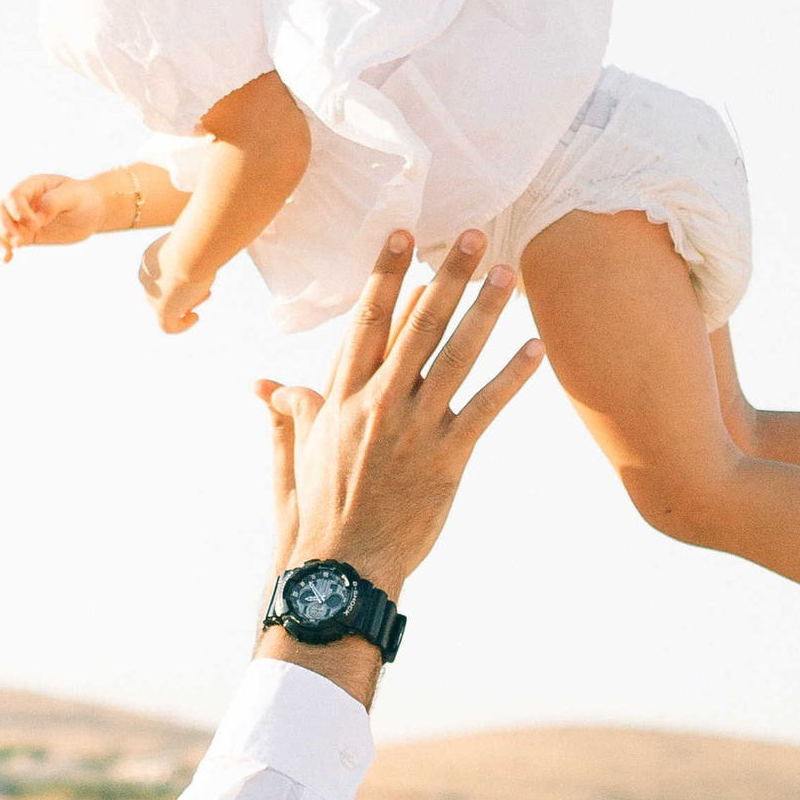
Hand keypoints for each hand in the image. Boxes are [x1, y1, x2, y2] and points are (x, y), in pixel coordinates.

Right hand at [0, 173, 100, 267]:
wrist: (91, 210)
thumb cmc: (84, 198)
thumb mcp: (73, 196)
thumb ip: (54, 202)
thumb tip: (38, 217)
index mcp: (31, 186)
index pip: (14, 196)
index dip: (20, 212)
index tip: (37, 226)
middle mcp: (21, 201)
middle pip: (0, 212)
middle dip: (4, 229)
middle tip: (19, 244)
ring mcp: (20, 219)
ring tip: (7, 258)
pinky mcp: (24, 235)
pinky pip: (5, 242)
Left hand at [139, 235, 211, 334]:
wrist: (191, 249)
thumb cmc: (196, 240)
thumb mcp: (196, 241)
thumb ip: (197, 248)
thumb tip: (210, 248)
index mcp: (149, 260)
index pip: (160, 275)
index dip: (177, 279)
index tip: (197, 278)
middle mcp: (147, 278)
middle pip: (164, 292)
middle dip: (184, 291)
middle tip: (205, 288)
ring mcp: (153, 296)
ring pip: (167, 307)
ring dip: (187, 303)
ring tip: (205, 293)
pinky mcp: (162, 311)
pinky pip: (167, 326)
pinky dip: (181, 325)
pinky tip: (195, 317)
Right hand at [254, 232, 540, 607]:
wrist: (341, 564)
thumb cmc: (317, 511)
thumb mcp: (297, 454)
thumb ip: (289, 411)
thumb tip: (264, 385)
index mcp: (343, 396)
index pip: (367, 322)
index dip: (386, 276)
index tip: (404, 235)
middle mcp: (378, 403)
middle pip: (418, 326)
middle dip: (448, 277)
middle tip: (475, 235)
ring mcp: (413, 428)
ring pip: (455, 357)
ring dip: (485, 312)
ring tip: (509, 274)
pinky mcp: (446, 457)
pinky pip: (485, 408)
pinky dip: (511, 377)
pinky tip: (534, 347)